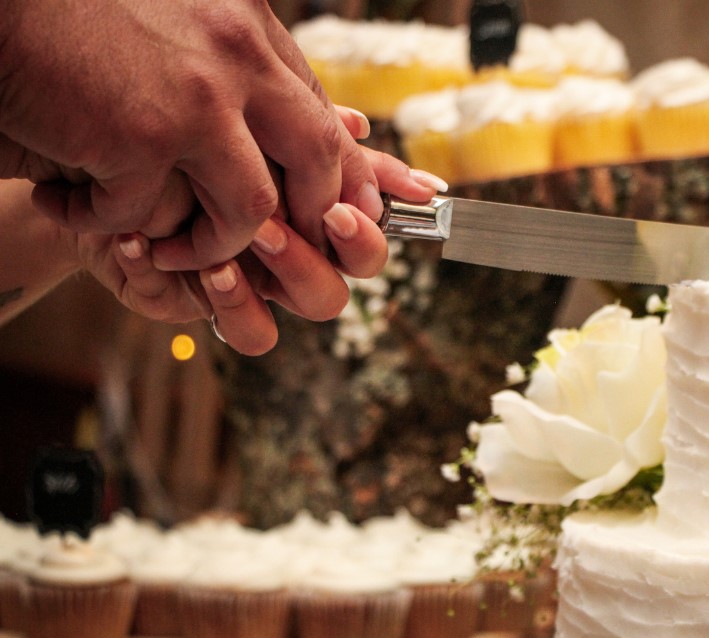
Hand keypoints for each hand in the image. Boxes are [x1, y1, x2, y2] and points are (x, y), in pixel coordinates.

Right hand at [0, 1, 371, 268]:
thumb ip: (247, 67)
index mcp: (248, 29)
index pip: (320, 114)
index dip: (335, 173)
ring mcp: (194, 99)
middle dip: (310, 214)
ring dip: (214, 244)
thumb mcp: (184, 21)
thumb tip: (347, 125)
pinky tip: (65, 206)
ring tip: (165, 248)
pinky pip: (145, 216)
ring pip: (251, 209)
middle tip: (280, 246)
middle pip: (316, 158)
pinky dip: (102, 224)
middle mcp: (236, 57)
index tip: (329, 212)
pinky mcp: (138, 135)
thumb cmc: (76, 12)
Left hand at [73, 151, 444, 355]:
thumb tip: (424, 185)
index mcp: (313, 233)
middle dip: (300, 266)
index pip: (361, 257)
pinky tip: (149, 245)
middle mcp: (279, 272)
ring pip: (262, 336)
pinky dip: (176, 290)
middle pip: (325, 302)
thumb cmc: (211, 135)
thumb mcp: (279, 132)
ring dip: (244, 295)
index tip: (338, 213)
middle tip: (267, 228)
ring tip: (217, 254)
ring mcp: (231, 295)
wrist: (126, 143)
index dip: (359, 243)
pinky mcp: (176, 305)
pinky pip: (186, 324)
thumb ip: (345, 154)